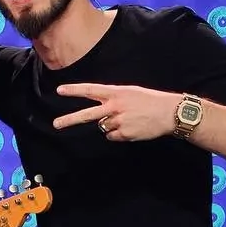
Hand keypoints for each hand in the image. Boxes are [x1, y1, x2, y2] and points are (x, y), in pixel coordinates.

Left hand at [51, 83, 181, 142]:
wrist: (169, 112)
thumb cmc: (150, 101)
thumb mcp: (130, 93)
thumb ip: (113, 99)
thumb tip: (101, 114)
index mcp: (116, 93)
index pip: (90, 90)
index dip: (74, 90)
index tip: (59, 90)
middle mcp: (114, 107)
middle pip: (87, 114)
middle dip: (70, 120)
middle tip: (56, 124)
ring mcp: (118, 121)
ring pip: (103, 127)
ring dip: (111, 125)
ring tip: (128, 120)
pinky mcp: (124, 134)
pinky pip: (113, 136)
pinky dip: (119, 134)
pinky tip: (132, 127)